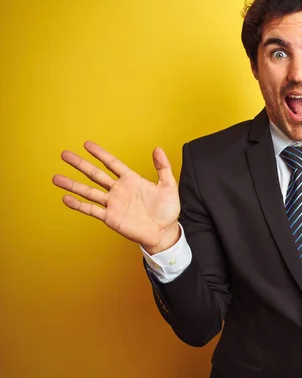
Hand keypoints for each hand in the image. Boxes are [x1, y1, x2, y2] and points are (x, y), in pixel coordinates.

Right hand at [52, 141, 180, 253]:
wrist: (165, 232)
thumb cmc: (168, 210)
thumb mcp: (169, 186)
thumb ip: (163, 167)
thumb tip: (158, 149)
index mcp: (131, 180)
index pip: (112, 163)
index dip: (100, 154)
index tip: (87, 144)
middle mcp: (119, 190)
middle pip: (95, 174)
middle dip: (80, 164)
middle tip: (64, 154)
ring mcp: (113, 203)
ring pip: (88, 191)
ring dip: (72, 184)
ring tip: (56, 177)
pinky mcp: (110, 217)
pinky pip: (91, 209)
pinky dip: (78, 205)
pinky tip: (66, 198)